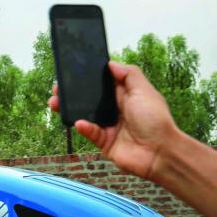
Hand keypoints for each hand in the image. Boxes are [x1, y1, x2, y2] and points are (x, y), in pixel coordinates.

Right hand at [48, 61, 180, 179]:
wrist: (160, 152)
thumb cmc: (156, 121)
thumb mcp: (144, 91)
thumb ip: (129, 74)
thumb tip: (111, 63)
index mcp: (125, 95)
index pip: (103, 83)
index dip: (89, 78)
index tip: (73, 71)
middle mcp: (115, 109)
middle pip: (89, 99)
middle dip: (73, 93)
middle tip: (58, 88)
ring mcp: (109, 126)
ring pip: (84, 115)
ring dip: (69, 109)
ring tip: (56, 103)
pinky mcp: (104, 142)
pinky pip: (89, 132)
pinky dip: (83, 127)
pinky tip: (79, 122)